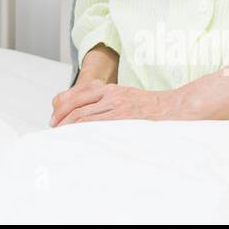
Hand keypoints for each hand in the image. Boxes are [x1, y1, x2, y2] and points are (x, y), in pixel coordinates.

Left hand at [49, 81, 181, 126]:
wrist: (174, 107)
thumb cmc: (151, 107)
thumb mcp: (126, 97)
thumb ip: (108, 104)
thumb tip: (90, 119)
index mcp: (109, 90)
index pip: (77, 96)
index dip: (62, 109)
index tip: (55, 121)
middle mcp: (110, 95)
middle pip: (76, 106)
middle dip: (62, 120)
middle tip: (54, 131)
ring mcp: (116, 106)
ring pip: (84, 117)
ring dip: (69, 128)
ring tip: (61, 137)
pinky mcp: (123, 118)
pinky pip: (98, 125)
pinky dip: (84, 132)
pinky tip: (78, 139)